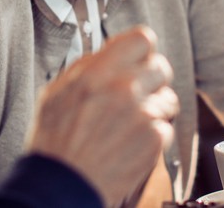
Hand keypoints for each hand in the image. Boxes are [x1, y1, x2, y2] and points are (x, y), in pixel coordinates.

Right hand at [26, 26, 178, 206]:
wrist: (62, 184)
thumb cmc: (55, 142)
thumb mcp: (57, 91)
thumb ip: (88, 67)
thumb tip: (110, 53)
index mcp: (98, 72)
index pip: (143, 39)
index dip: (142, 51)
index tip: (138, 60)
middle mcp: (124, 88)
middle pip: (161, 67)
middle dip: (151, 80)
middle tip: (136, 95)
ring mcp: (142, 114)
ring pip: (167, 99)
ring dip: (153, 110)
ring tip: (129, 125)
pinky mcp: (154, 140)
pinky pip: (166, 127)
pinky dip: (153, 137)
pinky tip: (130, 144)